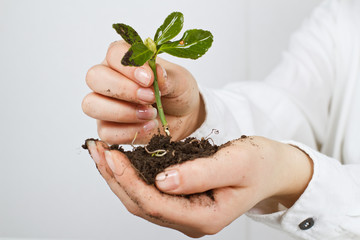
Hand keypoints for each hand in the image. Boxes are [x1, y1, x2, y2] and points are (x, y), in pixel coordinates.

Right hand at [82, 41, 203, 143]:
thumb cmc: (178, 92)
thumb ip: (167, 78)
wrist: (185, 116)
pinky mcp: (107, 128)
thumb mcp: (179, 82)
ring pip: (91, 105)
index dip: (129, 67)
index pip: (114, 53)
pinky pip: (105, 132)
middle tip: (150, 98)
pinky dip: (129, 131)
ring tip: (150, 113)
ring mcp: (104, 104)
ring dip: (122, 112)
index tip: (149, 79)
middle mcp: (109, 79)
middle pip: (94, 77)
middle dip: (123, 90)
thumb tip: (155, 72)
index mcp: (124, 59)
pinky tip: (149, 127)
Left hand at [85, 136, 312, 237]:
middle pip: (141, 204)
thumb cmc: (259, 164)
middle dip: (115, 178)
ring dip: (118, 176)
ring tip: (101, 153)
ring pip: (141, 198)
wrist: (272, 168)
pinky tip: (121, 158)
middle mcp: (189, 219)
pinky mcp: (181, 197)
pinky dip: (132, 173)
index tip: (111, 156)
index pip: (155, 204)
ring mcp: (184, 210)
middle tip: (97, 151)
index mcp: (204, 217)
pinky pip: (150, 189)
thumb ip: (201, 174)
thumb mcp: (236, 164)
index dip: (129, 181)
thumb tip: (163, 181)